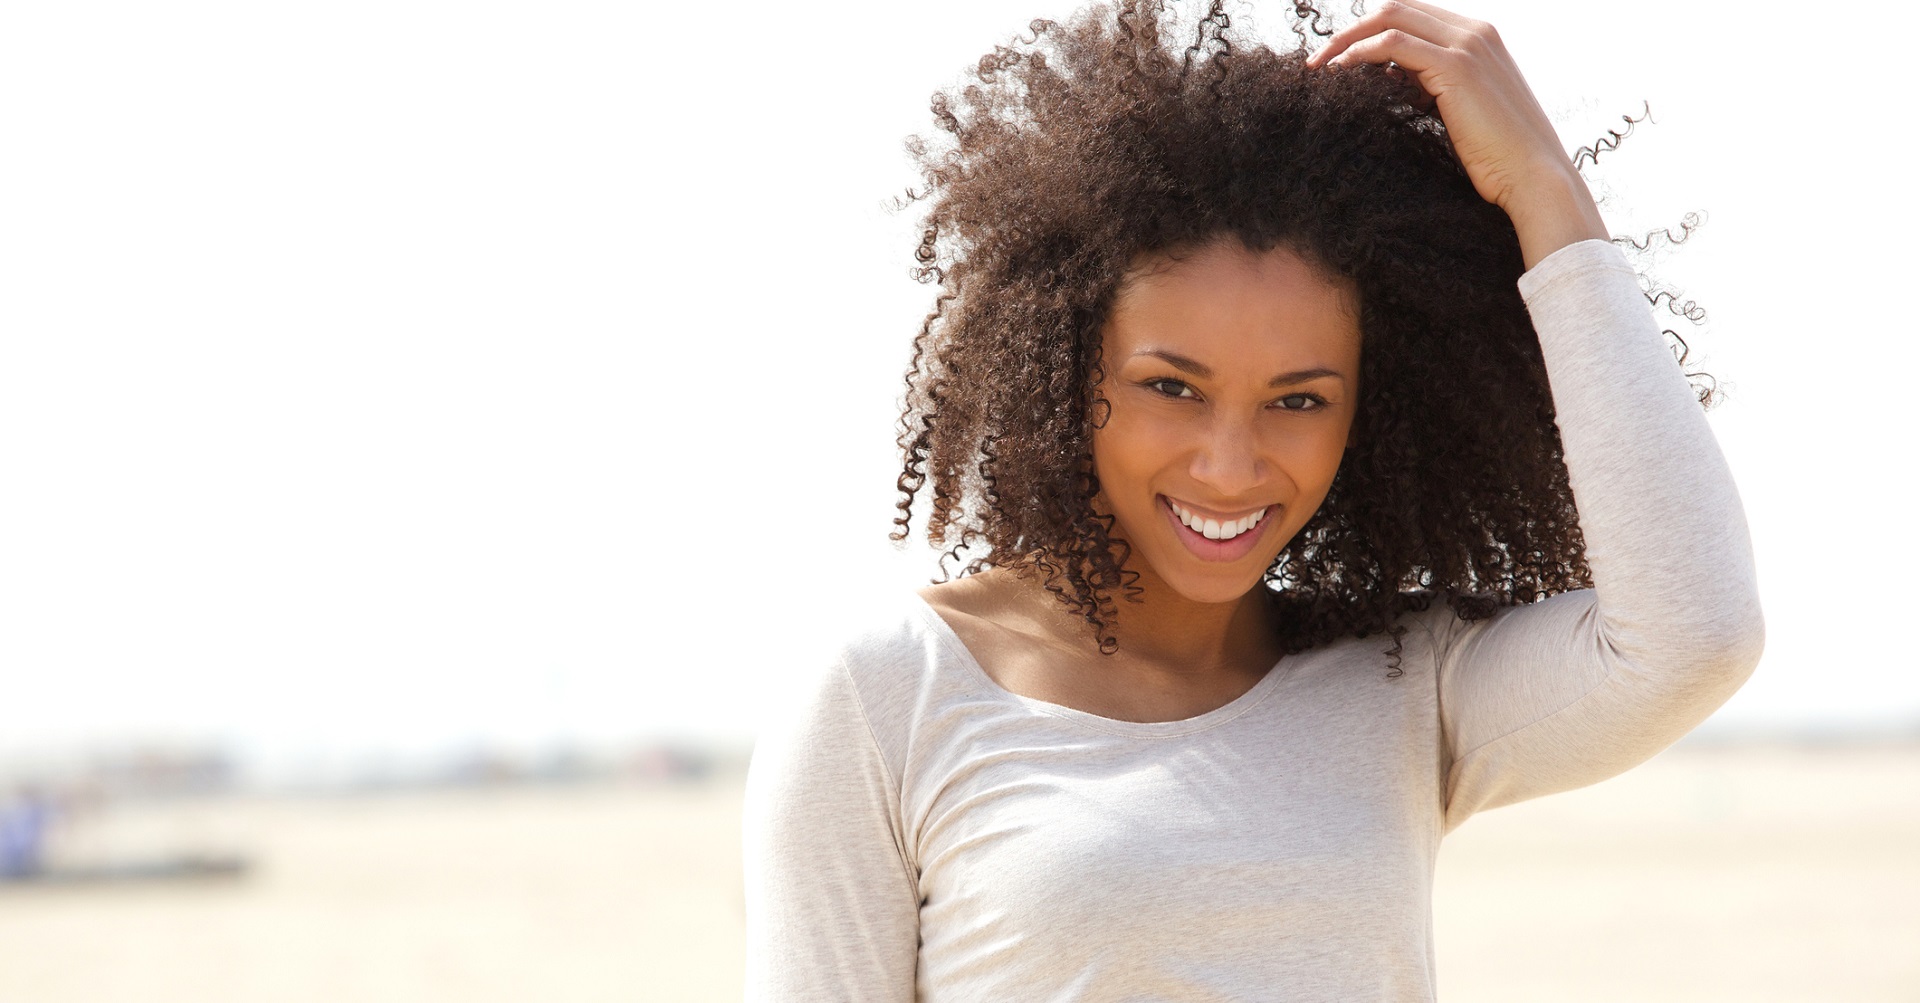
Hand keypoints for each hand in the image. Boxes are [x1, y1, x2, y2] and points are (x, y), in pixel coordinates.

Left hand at [1305, 1, 1607, 266]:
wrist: (1534, 178)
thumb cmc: (1500, 158)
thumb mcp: (1464, 111)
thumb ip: (1435, 87)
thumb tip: (1396, 83)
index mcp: (1480, 38)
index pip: (1414, 15)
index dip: (1373, 30)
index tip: (1339, 57)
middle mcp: (1476, 32)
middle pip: (1398, 8)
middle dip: (1352, 29)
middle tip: (1318, 60)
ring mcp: (1468, 45)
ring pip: (1391, 18)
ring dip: (1347, 39)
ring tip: (1319, 68)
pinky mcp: (1457, 67)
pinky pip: (1393, 45)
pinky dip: (1360, 53)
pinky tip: (1339, 73)